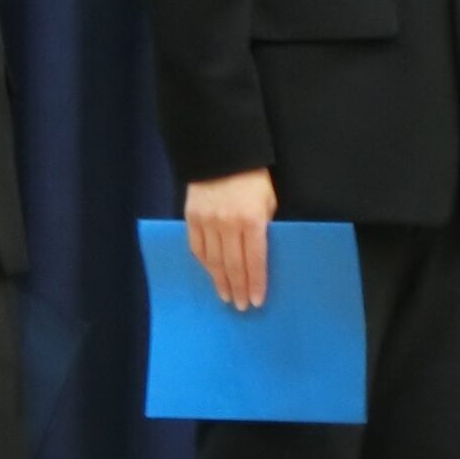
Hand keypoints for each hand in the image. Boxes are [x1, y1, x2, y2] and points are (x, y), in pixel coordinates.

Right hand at [184, 168, 276, 310]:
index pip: (254, 260)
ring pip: (212, 260)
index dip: (255, 283)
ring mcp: (207, 221)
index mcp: (252, 220)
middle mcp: (228, 224)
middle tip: (240, 306)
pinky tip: (209, 272)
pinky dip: (203, 262)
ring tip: (224, 296)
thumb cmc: (252, 178)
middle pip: (233, 265)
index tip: (256, 301)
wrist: (221, 152)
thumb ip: (264, 226)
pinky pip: (196, 246)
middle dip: (237, 288)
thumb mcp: (268, 201)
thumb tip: (259, 252)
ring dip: (219, 280)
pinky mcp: (191, 217)